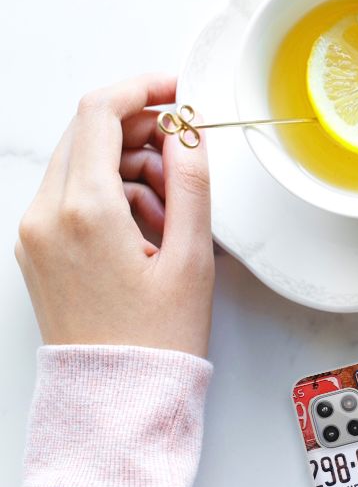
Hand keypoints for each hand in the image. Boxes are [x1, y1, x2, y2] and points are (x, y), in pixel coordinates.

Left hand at [15, 74, 213, 357]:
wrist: (117, 397)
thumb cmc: (156, 341)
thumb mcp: (191, 259)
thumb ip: (192, 184)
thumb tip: (188, 133)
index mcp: (85, 211)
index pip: (101, 113)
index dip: (143, 89)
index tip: (176, 91)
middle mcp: (47, 215)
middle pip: (88, 133)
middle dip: (141, 133)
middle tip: (185, 159)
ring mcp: (35, 232)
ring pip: (82, 164)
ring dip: (129, 168)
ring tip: (173, 214)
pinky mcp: (37, 249)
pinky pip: (72, 196)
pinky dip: (110, 195)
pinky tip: (147, 230)